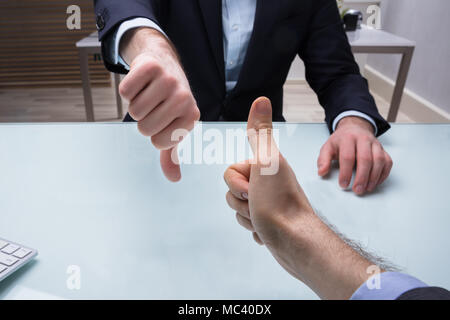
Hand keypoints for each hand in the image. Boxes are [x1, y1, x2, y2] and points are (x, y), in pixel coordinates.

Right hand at [119, 28, 199, 181]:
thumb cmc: (168, 102)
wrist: (164, 63)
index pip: (158, 142)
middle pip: (144, 128)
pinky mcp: (150, 66)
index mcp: (191, 116)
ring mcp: (168, 80)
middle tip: (153, 105)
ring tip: (147, 94)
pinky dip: (127, 89)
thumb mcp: (173, 127)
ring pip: (134, 111)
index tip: (162, 119)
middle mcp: (183, 98)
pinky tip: (141, 81)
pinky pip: (125, 91)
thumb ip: (171, 154)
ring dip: (135, 104)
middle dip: (143, 120)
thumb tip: (174, 179)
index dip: (153, 134)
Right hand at [224, 98, 373, 298]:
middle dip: (241, 202)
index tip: (253, 189)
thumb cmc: (278, 202)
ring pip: (237, 208)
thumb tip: (261, 99)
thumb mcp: (267, 162)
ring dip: (247, 217)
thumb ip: (259, 133)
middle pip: (231, 190)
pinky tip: (267, 231)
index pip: (230, 170)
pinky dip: (254, 230)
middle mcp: (267, 181)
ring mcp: (266, 202)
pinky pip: (247, 223)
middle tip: (259, 205)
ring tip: (265, 219)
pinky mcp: (267, 222)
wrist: (294, 242)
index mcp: (266, 165)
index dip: (236, 182)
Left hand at [317, 117, 392, 194]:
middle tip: (357, 190)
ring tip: (367, 188)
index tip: (343, 184)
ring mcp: (375, 144)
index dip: (345, 172)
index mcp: (348, 138)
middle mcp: (364, 139)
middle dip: (362, 177)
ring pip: (379, 160)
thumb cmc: (341, 140)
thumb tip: (321, 172)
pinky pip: (387, 162)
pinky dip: (383, 174)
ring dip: (374, 177)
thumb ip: (323, 160)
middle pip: (366, 159)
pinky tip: (375, 183)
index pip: (348, 156)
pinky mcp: (383, 150)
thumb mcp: (328, 147)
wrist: (354, 128)